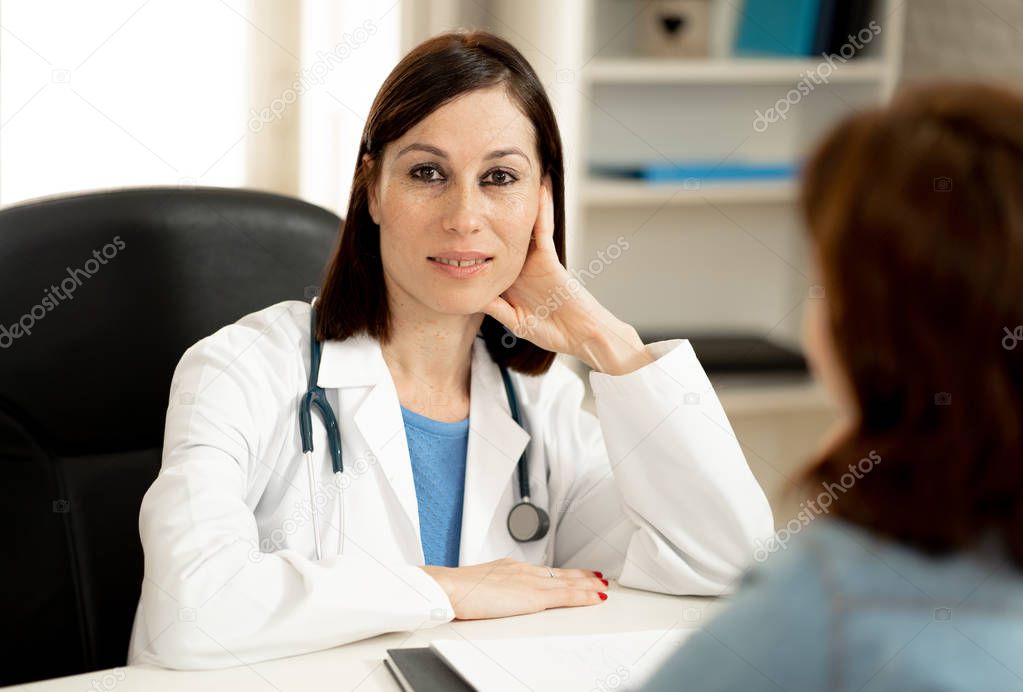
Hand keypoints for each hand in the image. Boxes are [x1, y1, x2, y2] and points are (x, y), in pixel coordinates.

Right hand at [420, 558, 607, 619]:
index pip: (542, 571)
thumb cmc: (456, 591)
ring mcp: (530, 582)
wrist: (450, 589)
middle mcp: (523, 571)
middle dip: (580, 576)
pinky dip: (584, 596)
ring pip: (567, 582)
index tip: (574, 574)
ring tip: (603, 586)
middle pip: (559, 573)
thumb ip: (491, 589)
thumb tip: (492, 595)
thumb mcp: (478, 587)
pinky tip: (596, 597)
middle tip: (598, 577)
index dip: (561, 573)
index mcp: (509, 568)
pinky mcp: (534, 596)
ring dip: (587, 584)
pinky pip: (566, 595)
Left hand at [483, 176, 653, 375]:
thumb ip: (495, 308)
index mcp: (510, 280)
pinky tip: (539, 188)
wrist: (581, 335)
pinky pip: (543, 229)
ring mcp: (534, 259)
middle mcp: (520, 265)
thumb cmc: (553, 332)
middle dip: (492, 213)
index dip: (473, 242)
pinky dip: (541, 209)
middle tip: (476, 184)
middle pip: (501, 234)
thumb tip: (471, 296)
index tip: (456, 226)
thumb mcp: (515, 321)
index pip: (488, 257)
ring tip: (507, 174)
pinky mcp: (549, 257)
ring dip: (518, 201)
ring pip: (522, 225)